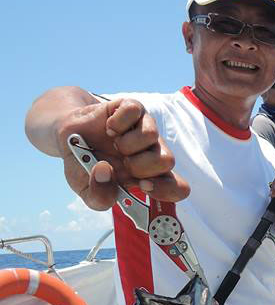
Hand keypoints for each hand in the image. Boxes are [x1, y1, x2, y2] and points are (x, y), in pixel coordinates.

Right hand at [56, 97, 189, 210]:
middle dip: (139, 166)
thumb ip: (98, 196)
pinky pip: (134, 112)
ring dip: (124, 144)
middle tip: (122, 163)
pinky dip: (116, 123)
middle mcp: (152, 153)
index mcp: (149, 178)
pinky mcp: (134, 108)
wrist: (68, 136)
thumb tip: (106, 172)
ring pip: (151, 136)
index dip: (167, 189)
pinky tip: (109, 128)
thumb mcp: (86, 190)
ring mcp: (145, 128)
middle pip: (167, 160)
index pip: (177, 188)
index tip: (144, 186)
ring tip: (113, 144)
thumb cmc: (85, 165)